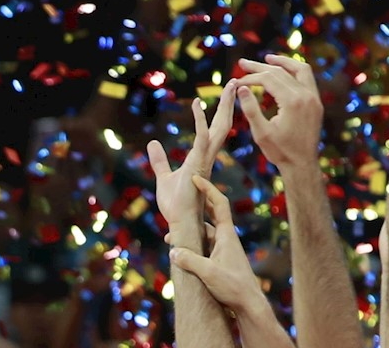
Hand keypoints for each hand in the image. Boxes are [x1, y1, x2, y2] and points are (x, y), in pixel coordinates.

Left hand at [148, 85, 238, 235]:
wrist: (181, 225)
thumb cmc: (175, 207)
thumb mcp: (164, 177)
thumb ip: (160, 160)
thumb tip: (153, 144)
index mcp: (203, 158)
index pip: (214, 131)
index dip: (220, 113)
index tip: (226, 96)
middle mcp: (208, 157)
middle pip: (222, 125)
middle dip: (228, 104)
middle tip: (235, 82)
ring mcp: (205, 160)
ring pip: (218, 128)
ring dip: (223, 106)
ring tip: (230, 85)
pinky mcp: (198, 164)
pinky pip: (201, 138)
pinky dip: (199, 120)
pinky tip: (196, 104)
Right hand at [169, 176, 261, 312]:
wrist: (249, 305)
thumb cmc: (233, 287)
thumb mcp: (208, 273)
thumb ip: (190, 261)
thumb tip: (173, 251)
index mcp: (227, 235)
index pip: (218, 204)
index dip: (207, 189)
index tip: (196, 178)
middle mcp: (225, 240)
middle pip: (208, 217)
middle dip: (193, 209)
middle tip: (179, 202)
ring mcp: (222, 251)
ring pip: (202, 236)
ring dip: (188, 234)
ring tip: (170, 237)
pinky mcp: (219, 263)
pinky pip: (202, 250)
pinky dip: (190, 249)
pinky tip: (179, 256)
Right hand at [234, 55, 323, 171]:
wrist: (302, 164)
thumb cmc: (280, 152)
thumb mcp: (261, 133)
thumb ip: (250, 109)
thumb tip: (240, 88)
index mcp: (292, 102)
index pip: (269, 79)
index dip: (250, 78)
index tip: (237, 82)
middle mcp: (306, 95)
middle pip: (280, 72)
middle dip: (259, 67)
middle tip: (243, 63)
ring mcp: (314, 98)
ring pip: (299, 69)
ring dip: (282, 62)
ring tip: (267, 59)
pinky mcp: (316, 102)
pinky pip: (306, 79)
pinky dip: (294, 71)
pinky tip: (283, 72)